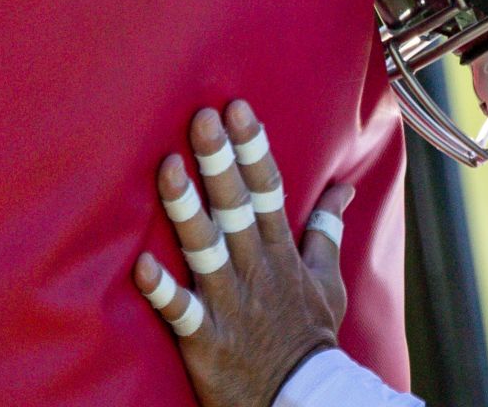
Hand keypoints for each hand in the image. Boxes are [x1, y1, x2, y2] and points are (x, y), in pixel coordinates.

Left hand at [133, 100, 353, 406]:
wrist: (302, 400)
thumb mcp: (328, 281)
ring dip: (187, 208)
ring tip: (169, 168)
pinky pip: (182, 312)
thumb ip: (327, 231)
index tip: (238, 110)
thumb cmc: (310, 338)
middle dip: (220, 162)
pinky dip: (163, 290)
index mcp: (282, 253)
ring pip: (207, 248)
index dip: (253, 148)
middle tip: (203, 118)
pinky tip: (142, 265)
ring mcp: (230, 303)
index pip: (269, 190)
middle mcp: (256, 271)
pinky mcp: (206, 338)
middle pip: (237, 208)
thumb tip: (344, 190)